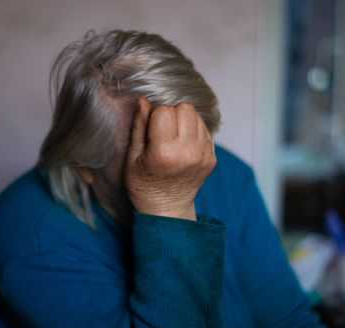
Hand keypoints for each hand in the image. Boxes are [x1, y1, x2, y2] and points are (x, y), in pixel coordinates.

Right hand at [125, 97, 215, 220]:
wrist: (166, 210)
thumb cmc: (144, 185)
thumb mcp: (132, 157)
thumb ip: (139, 126)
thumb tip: (143, 100)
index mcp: (164, 153)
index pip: (165, 110)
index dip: (155, 115)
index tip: (150, 130)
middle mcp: (187, 153)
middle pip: (185, 109)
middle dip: (172, 114)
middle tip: (163, 131)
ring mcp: (203, 156)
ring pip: (197, 116)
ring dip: (184, 120)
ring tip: (173, 137)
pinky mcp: (212, 158)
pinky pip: (205, 129)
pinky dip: (193, 131)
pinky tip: (183, 145)